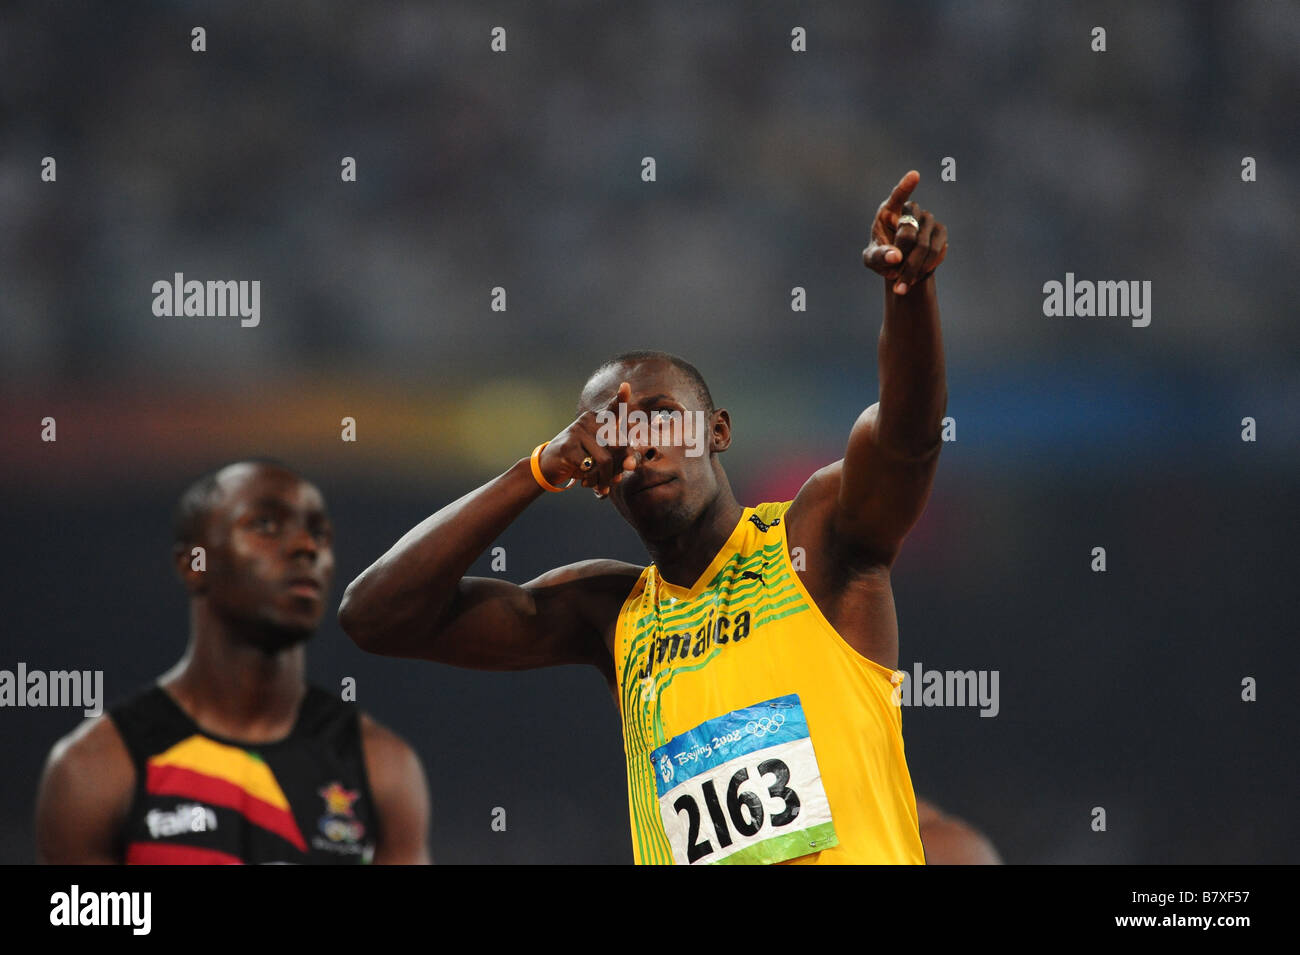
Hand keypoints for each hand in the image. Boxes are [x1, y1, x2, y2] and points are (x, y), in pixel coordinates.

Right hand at [538, 381, 638, 497]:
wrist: (548, 467)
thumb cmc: (580, 460)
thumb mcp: (600, 458)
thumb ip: (619, 460)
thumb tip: (630, 465)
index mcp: (598, 419)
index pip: (613, 409)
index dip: (621, 399)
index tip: (626, 386)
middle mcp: (588, 420)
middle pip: (619, 446)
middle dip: (618, 469)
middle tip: (611, 480)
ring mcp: (577, 431)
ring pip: (605, 460)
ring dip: (604, 478)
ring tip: (598, 485)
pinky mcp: (567, 446)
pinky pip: (589, 467)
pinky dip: (591, 480)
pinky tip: (583, 482)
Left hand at [862, 170, 947, 294]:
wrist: (902, 265)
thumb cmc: (882, 257)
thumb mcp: (872, 260)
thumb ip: (879, 256)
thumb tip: (896, 257)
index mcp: (889, 211)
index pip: (898, 196)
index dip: (906, 186)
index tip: (914, 175)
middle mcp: (910, 210)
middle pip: (908, 232)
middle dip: (901, 257)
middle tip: (895, 274)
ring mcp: (927, 219)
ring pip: (924, 245)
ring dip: (913, 267)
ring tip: (903, 280)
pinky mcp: (941, 231)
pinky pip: (937, 250)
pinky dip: (926, 267)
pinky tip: (918, 273)